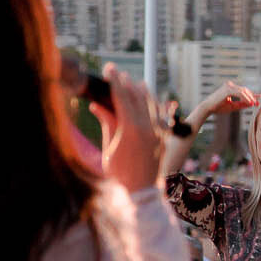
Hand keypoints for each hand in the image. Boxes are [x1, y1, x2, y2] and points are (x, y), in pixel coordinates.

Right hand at [89, 64, 162, 191]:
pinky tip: (155, 99)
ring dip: (143, 92)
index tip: (109, 68)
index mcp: (131, 129)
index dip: (114, 81)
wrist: (141, 192)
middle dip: (127, 83)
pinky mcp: (164, 138)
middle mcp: (148, 127)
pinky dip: (157, 106)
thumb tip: (96, 106)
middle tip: (118, 72)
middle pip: (137, 97)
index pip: (122, 97)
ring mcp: (158, 132)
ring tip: (136, 82)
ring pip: (152, 104)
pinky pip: (162, 116)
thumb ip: (107, 124)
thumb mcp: (109, 148)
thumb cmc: (120, 173)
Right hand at [199, 80, 257, 118]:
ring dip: (250, 98)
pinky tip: (250, 103)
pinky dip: (245, 98)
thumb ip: (242, 104)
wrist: (208, 108)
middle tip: (257, 103)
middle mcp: (229, 85)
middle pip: (245, 90)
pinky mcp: (228, 90)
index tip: (259, 98)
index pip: (243, 90)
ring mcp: (229, 86)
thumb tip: (252, 103)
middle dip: (252, 96)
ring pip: (243, 91)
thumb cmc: (218, 107)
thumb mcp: (233, 106)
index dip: (251, 95)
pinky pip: (240, 93)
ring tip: (254, 104)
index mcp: (230, 88)